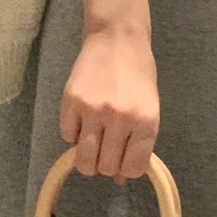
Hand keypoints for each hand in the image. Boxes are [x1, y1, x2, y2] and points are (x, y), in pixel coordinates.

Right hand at [60, 25, 159, 183]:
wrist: (117, 38)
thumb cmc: (138, 74)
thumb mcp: (148, 107)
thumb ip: (138, 142)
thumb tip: (122, 178)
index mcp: (146, 121)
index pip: (134, 167)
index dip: (127, 170)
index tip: (123, 163)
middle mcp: (120, 119)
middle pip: (107, 167)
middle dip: (105, 165)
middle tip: (106, 151)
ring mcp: (93, 111)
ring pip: (84, 160)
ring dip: (86, 160)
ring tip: (91, 146)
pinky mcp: (71, 102)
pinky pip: (67, 136)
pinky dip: (73, 134)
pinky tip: (82, 120)